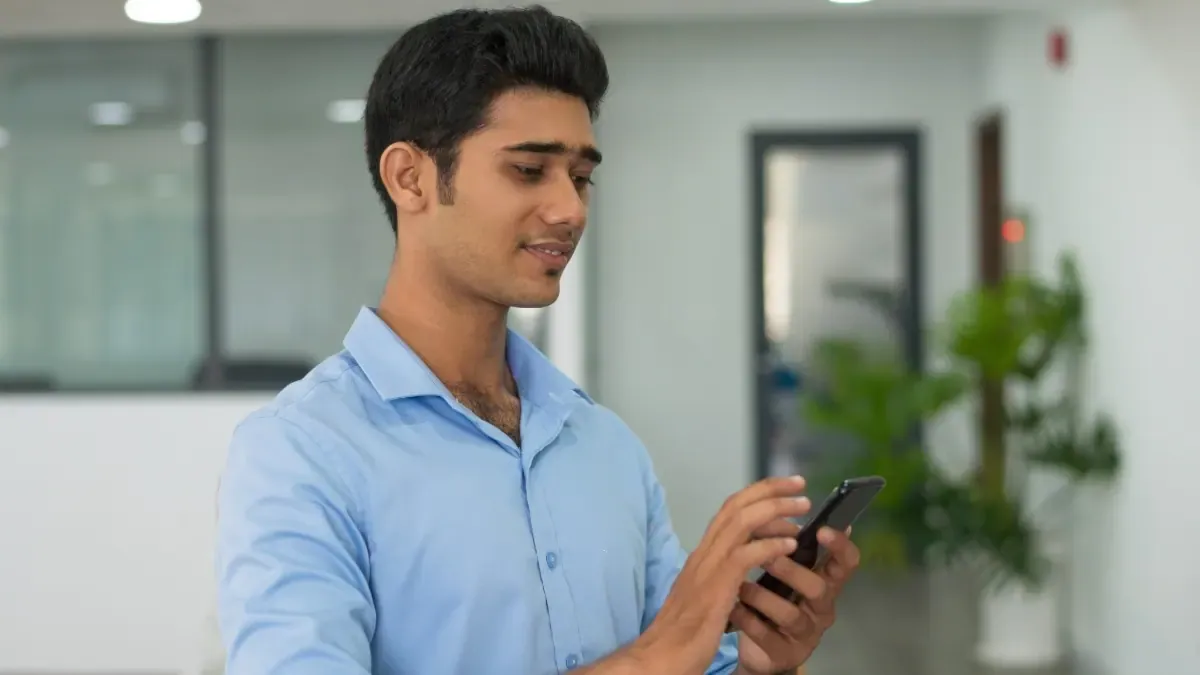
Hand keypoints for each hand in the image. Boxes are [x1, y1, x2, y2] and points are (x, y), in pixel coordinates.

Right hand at [634, 475, 811, 674]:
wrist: (663, 655)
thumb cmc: (684, 630)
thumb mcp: (705, 592)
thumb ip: (721, 573)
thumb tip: (742, 561)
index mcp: (703, 553)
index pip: (729, 509)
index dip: (758, 494)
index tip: (784, 489)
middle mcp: (704, 552)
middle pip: (736, 505)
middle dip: (770, 490)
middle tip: (799, 484)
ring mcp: (709, 567)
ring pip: (741, 521)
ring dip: (775, 510)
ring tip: (801, 509)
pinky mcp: (716, 586)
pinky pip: (746, 555)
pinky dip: (770, 545)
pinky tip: (790, 545)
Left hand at [730, 526, 860, 674]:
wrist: (761, 646)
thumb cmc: (776, 597)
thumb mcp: (785, 569)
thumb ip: (787, 541)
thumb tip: (786, 498)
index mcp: (825, 581)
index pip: (846, 563)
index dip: (839, 546)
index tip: (821, 529)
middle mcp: (821, 607)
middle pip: (819, 587)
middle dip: (792, 570)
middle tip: (768, 557)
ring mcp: (804, 633)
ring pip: (791, 614)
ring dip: (763, 596)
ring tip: (741, 587)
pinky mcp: (783, 653)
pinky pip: (765, 635)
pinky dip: (746, 618)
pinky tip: (731, 607)